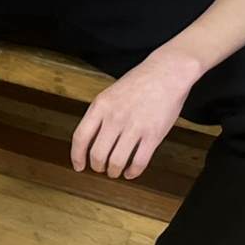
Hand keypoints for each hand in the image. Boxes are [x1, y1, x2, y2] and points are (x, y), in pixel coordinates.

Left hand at [70, 51, 199, 179]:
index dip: (77, 156)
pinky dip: (133, 172)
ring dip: (113, 172)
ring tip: (115, 172)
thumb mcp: (110, 94)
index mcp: (101, 105)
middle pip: (97, 153)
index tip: (79, 166)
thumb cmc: (139, 82)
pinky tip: (131, 172)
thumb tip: (90, 140)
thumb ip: (100, 115)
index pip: (81, 137)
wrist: (167, 72)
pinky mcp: (153, 135)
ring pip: (116, 161)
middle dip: (97, 167)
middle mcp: (115, 117)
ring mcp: (134, 126)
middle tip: (100, 169)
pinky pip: (139, 161)